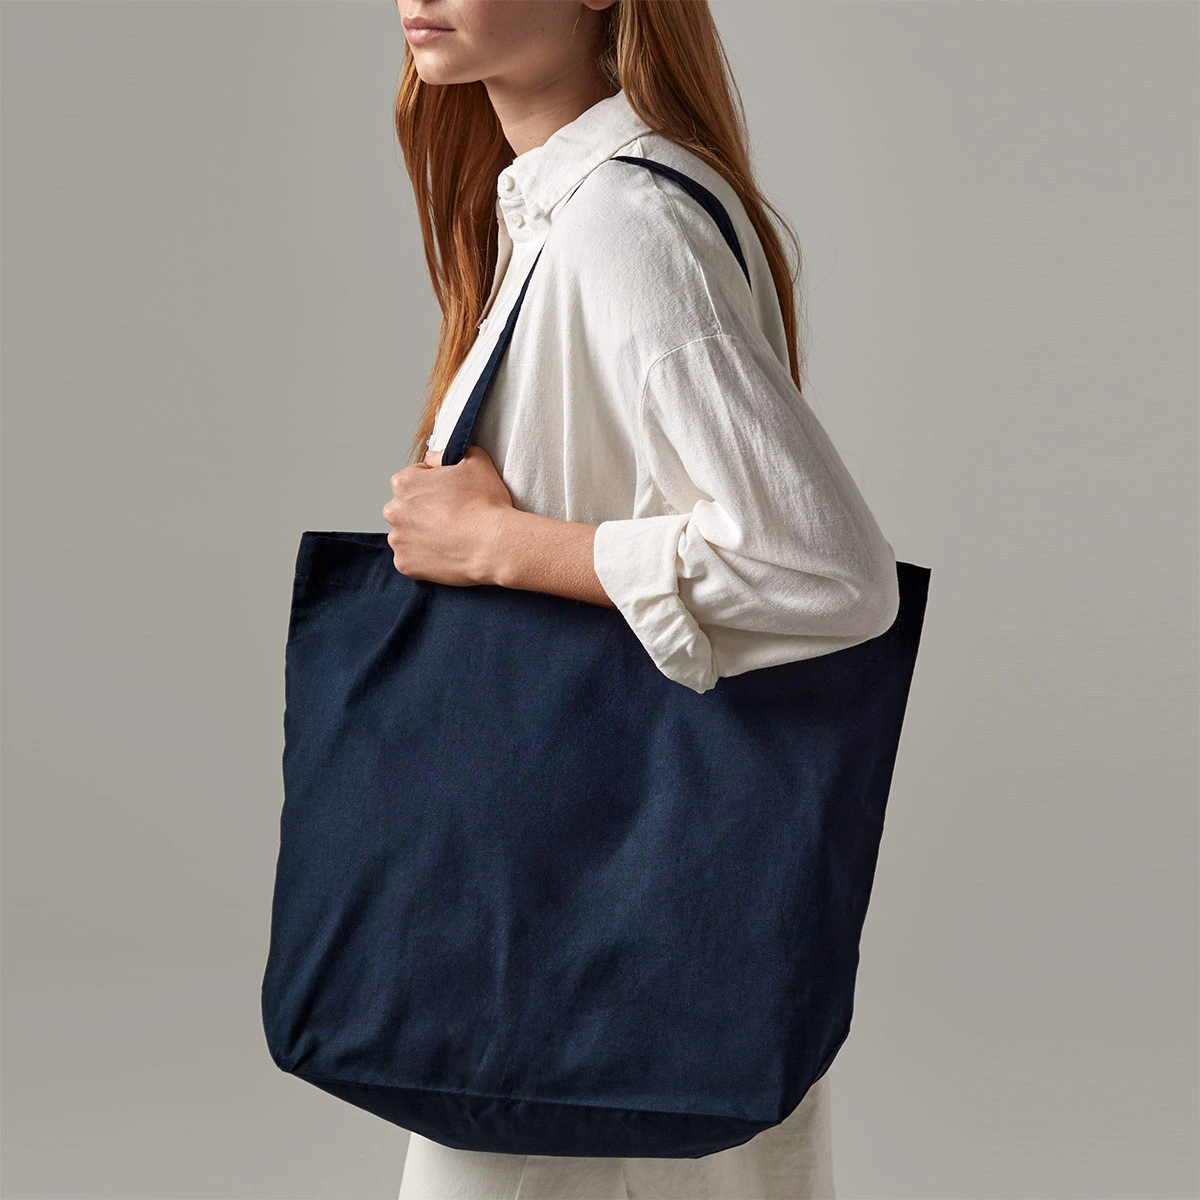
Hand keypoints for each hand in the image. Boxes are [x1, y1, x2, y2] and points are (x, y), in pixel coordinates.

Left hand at [382, 445, 513, 585]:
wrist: (494, 545)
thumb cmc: (485, 505)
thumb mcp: (474, 461)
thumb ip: (447, 454)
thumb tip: (434, 460)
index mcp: (405, 483)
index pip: (413, 479)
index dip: (434, 485)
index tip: (449, 495)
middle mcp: (394, 510)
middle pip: (406, 508)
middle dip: (423, 511)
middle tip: (450, 517)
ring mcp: (398, 540)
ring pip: (407, 534)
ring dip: (422, 534)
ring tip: (449, 537)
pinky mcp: (405, 564)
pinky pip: (411, 559)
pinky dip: (424, 557)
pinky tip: (445, 552)